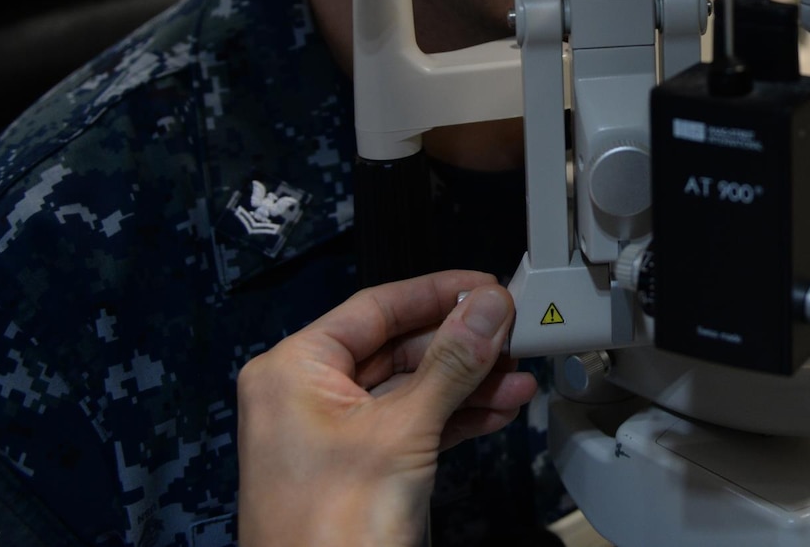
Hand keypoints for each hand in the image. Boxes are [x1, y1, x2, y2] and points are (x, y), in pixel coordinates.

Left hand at [237, 270, 539, 546]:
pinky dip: (456, 418)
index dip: (437, 294)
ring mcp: (335, 434)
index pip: (375, 308)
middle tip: (512, 335)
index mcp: (293, 372)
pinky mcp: (362, 467)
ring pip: (414, 388)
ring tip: (516, 378)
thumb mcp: (403, 432)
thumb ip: (452, 364)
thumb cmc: (326, 535)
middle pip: (399, 346)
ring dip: (469, 384)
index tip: (486, 287)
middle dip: (462, 346)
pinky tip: (497, 410)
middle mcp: (308, 396)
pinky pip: (415, 424)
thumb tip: (485, 309)